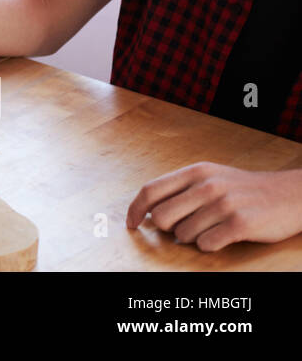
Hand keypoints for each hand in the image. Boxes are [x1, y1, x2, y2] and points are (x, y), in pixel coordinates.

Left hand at [125, 163, 301, 250]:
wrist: (289, 195)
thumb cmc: (244, 189)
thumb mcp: (211, 177)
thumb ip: (181, 188)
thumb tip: (148, 209)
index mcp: (195, 172)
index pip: (150, 190)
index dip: (135, 209)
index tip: (131, 224)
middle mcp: (207, 185)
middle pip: (162, 218)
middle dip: (169, 229)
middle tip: (186, 227)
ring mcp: (223, 204)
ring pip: (183, 235)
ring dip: (193, 238)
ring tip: (212, 228)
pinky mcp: (239, 223)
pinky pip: (206, 245)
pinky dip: (210, 245)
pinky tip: (223, 236)